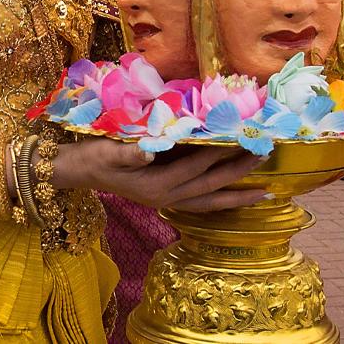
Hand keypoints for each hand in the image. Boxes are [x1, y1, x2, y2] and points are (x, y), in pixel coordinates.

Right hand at [57, 138, 267, 212]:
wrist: (79, 172)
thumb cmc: (94, 156)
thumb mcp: (107, 152)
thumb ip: (128, 154)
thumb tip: (148, 153)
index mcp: (155, 185)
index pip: (194, 167)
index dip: (217, 154)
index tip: (239, 139)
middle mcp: (166, 198)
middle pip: (209, 187)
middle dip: (237, 173)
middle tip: (263, 158)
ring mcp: (167, 202)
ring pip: (210, 201)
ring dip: (237, 196)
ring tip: (265, 192)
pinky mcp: (166, 199)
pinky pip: (201, 204)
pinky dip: (221, 200)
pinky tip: (236, 196)